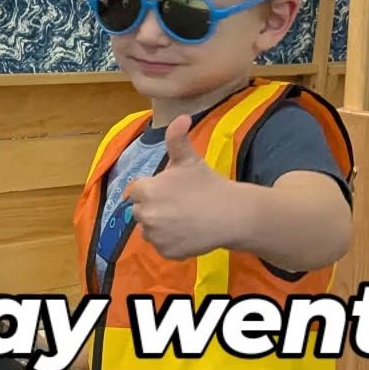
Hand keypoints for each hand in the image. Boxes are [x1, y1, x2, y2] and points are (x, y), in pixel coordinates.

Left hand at [125, 115, 244, 259]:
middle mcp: (145, 215)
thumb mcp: (190, 160)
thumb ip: (177, 139)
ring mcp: (155, 236)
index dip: (153, 189)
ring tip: (184, 219)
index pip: (137, 190)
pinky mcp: (165, 252)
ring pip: (149, 230)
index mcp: (146, 190)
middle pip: (140, 211)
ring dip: (160, 225)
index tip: (171, 190)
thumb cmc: (208, 184)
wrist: (231, 214)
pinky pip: (161, 246)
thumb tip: (181, 117)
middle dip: (154, 207)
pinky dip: (171, 242)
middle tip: (179, 204)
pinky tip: (188, 232)